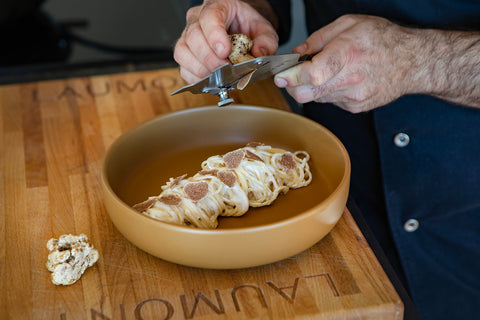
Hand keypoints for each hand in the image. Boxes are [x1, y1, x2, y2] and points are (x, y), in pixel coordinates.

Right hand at [174, 0, 278, 83]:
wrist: (240, 30)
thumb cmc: (247, 27)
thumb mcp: (264, 30)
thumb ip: (266, 41)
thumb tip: (259, 54)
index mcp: (218, 6)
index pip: (209, 16)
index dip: (214, 36)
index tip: (225, 52)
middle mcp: (197, 19)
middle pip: (193, 37)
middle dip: (210, 59)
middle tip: (226, 70)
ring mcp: (187, 36)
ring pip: (183, 52)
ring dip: (201, 70)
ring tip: (220, 76)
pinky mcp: (185, 54)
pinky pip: (183, 68)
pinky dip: (196, 78)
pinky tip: (211, 81)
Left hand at [274, 15, 416, 112]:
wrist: (414, 62)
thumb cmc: (384, 39)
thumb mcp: (350, 24)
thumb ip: (318, 38)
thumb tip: (296, 54)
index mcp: (347, 54)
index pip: (311, 75)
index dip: (290, 78)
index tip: (279, 76)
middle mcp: (350, 80)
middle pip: (306, 93)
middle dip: (292, 86)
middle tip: (289, 76)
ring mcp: (353, 97)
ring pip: (316, 98)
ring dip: (310, 87)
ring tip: (325, 71)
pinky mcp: (355, 108)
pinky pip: (329, 102)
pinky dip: (326, 91)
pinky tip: (339, 79)